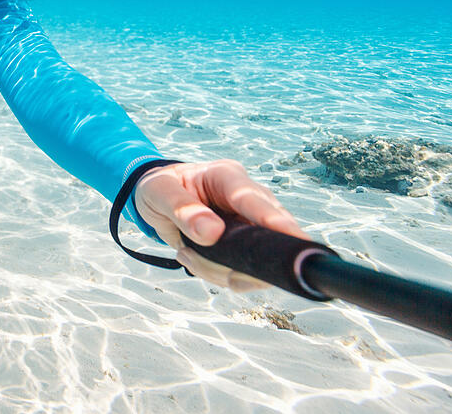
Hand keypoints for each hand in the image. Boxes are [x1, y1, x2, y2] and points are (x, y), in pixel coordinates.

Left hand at [134, 159, 308, 290]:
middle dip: (248, 259)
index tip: (293, 240)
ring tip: (185, 253)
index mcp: (226, 176)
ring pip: (258, 260)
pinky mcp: (248, 245)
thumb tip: (211, 233)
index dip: (274, 220)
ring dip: (221, 269)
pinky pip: (245, 272)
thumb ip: (180, 208)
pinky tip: (191, 257)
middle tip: (213, 268)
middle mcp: (247, 198)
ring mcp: (251, 223)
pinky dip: (218, 274)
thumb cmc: (161, 187)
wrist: (159, 199)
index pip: (253, 198)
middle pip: (270, 233)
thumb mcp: (157, 191)